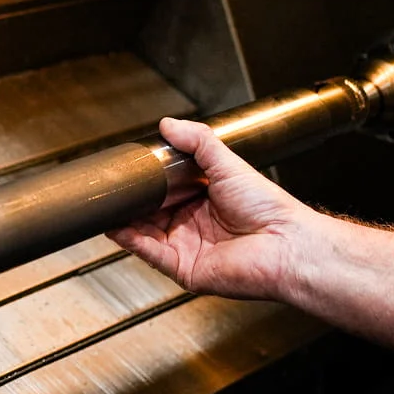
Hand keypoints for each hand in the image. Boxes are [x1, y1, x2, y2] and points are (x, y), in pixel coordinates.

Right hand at [106, 117, 317, 299]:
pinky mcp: (184, 269)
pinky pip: (151, 254)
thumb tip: (168, 124)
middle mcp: (193, 227)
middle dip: (131, 202)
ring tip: (108, 205)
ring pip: (145, 234)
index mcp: (203, 202)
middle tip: (113, 187)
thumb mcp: (228, 163)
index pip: (165, 192)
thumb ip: (197, 141)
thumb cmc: (268, 209)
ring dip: (125, 221)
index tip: (129, 171)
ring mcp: (187, 249)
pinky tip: (116, 227)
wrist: (285, 243)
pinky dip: (131, 241)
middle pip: (151, 214)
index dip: (147, 183)